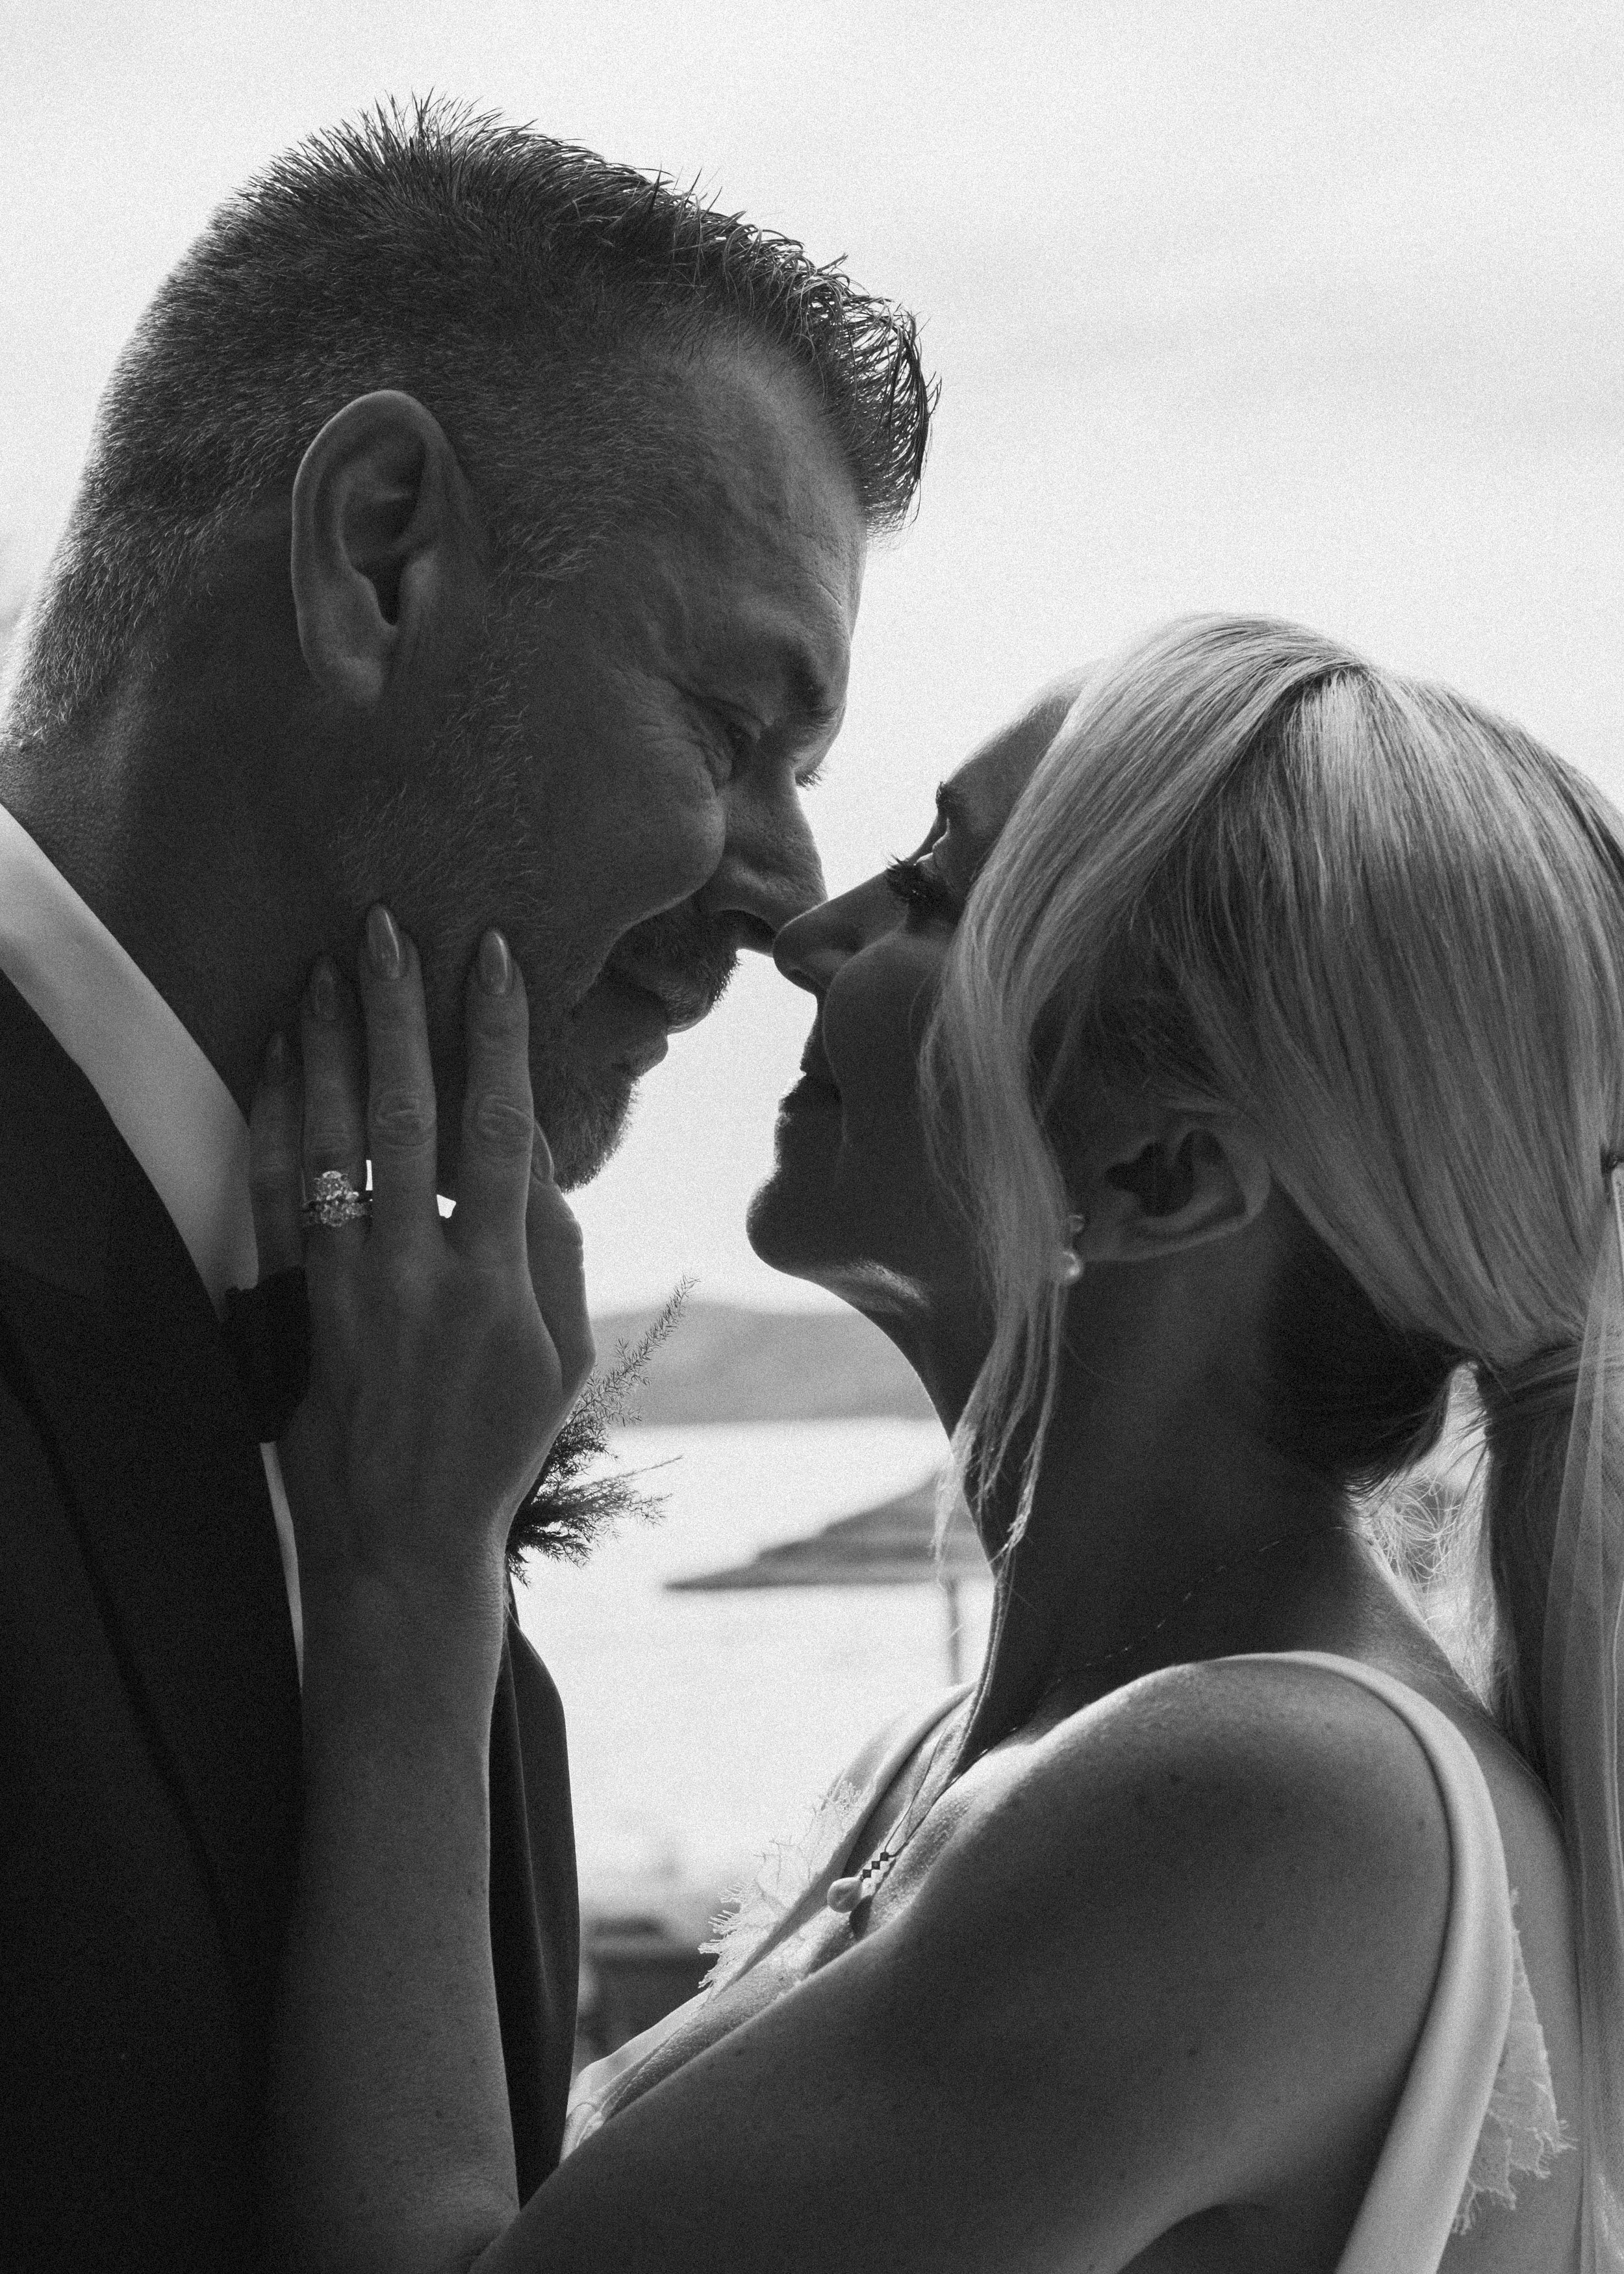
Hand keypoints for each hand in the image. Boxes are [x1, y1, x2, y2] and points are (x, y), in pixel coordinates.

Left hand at [248, 906, 593, 1616]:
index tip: (493, 957)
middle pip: (402, 1116)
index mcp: (497, 1282)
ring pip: (328, 1143)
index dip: (497, 1036)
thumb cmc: (496, 1446)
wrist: (400, 1542)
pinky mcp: (290, 1307)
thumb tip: (536, 1154)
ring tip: (326, 967)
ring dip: (325, 1048)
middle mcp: (416, 1272)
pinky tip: (275, 1058)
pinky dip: (272, 1119)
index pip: (501, 1130)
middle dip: (396, 1013)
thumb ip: (556, 1251)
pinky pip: (273, 1196)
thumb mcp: (565, 1359)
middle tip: (387, 927)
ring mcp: (345, 1289)